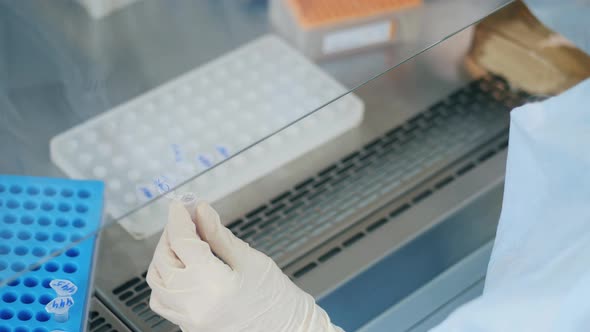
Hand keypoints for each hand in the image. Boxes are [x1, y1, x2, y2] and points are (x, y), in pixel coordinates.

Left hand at [146, 201, 342, 331]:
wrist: (288, 330)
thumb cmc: (276, 299)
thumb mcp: (250, 259)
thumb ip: (218, 235)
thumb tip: (201, 212)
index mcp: (213, 284)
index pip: (182, 243)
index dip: (178, 219)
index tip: (180, 205)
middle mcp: (195, 304)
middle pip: (164, 261)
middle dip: (170, 235)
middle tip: (183, 219)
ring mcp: (189, 320)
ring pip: (158, 282)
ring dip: (163, 257)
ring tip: (180, 241)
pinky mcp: (190, 327)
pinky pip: (163, 301)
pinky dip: (165, 280)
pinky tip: (179, 268)